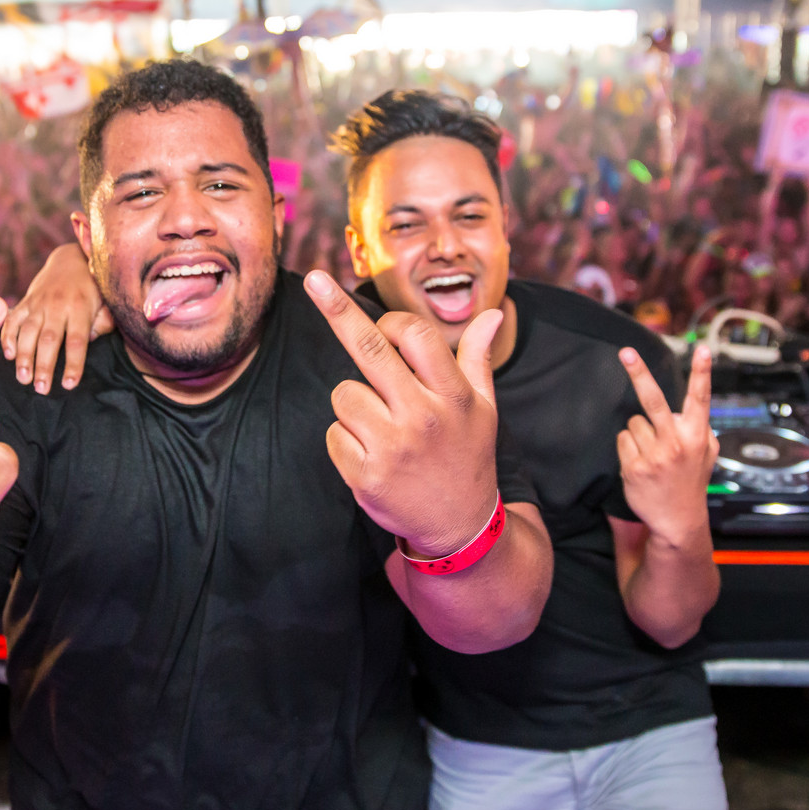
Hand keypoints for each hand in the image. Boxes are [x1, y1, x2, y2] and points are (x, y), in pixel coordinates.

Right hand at [0, 241, 112, 392]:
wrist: (71, 260)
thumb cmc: (93, 288)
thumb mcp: (106, 302)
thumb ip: (103, 322)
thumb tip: (93, 341)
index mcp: (81, 308)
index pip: (77, 341)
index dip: (73, 363)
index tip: (69, 384)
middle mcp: (58, 306)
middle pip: (49, 339)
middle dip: (44, 366)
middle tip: (41, 389)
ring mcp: (38, 303)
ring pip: (28, 332)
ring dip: (24, 357)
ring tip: (23, 379)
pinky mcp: (25, 301)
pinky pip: (12, 319)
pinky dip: (7, 336)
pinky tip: (8, 355)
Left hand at [303, 270, 501, 558]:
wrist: (460, 527)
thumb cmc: (467, 455)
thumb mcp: (484, 409)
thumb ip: (478, 359)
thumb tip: (493, 314)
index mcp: (454, 395)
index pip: (416, 334)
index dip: (391, 323)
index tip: (380, 321)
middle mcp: (424, 417)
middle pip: (369, 349)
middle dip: (336, 310)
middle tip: (315, 282)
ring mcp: (394, 448)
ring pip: (344, 394)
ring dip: (354, 404)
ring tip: (382, 428)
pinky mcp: (366, 476)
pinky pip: (333, 434)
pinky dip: (345, 440)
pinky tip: (372, 456)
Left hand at [616, 345, 717, 544]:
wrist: (677, 521)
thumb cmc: (691, 482)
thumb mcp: (707, 454)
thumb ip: (702, 429)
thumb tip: (690, 410)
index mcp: (696, 436)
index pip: (701, 398)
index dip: (703, 373)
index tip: (704, 349)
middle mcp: (676, 443)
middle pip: (653, 400)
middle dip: (639, 373)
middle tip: (625, 351)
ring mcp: (654, 456)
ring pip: (634, 422)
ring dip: (639, 433)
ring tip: (652, 454)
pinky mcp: (634, 467)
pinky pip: (623, 440)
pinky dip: (628, 447)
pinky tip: (641, 463)